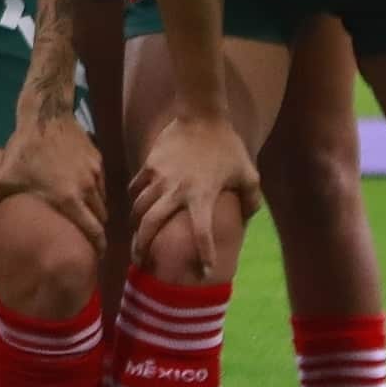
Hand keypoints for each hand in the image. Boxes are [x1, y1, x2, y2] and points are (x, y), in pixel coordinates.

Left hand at [0, 96, 104, 245]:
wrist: (45, 115)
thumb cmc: (24, 150)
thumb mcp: (5, 177)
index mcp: (69, 200)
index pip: (93, 230)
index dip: (98, 246)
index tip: (99, 255)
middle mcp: (88, 189)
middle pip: (101, 218)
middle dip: (97, 229)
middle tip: (91, 236)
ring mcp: (95, 173)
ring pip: (103, 200)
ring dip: (97, 209)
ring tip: (87, 214)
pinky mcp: (97, 159)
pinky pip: (102, 182)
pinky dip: (96, 190)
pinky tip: (84, 189)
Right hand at [131, 112, 258, 281]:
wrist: (202, 114)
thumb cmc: (227, 146)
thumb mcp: (249, 173)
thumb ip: (251, 199)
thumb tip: (247, 217)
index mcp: (203, 196)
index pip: (202, 233)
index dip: (204, 254)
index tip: (205, 271)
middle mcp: (177, 191)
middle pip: (152, 225)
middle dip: (144, 246)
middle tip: (141, 262)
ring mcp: (159, 178)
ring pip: (139, 208)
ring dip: (136, 227)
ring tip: (136, 238)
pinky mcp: (149, 166)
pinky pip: (135, 188)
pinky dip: (134, 200)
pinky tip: (136, 206)